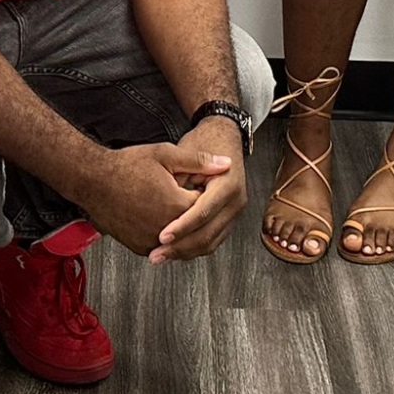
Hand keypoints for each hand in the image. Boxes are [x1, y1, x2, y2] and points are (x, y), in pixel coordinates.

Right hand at [78, 142, 223, 256]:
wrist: (93, 180)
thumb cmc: (127, 165)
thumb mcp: (165, 155)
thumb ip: (199, 162)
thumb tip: (226, 164)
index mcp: (178, 205)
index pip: (205, 204)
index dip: (201, 191)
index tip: (195, 181)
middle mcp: (168, 229)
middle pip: (194, 225)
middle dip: (193, 210)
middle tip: (179, 191)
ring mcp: (153, 241)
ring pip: (179, 238)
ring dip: (181, 225)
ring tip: (167, 202)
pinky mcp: (141, 247)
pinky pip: (162, 244)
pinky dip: (165, 235)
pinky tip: (158, 216)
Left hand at [149, 119, 247, 263]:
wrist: (223, 137)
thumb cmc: (203, 142)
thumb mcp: (187, 154)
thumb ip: (179, 180)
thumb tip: (165, 204)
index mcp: (228, 184)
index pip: (202, 213)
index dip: (181, 227)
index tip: (161, 237)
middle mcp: (236, 202)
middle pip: (208, 234)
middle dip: (180, 247)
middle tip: (156, 254)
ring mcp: (234, 213)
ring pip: (210, 242)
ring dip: (185, 252)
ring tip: (161, 256)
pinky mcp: (228, 219)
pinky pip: (211, 240)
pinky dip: (192, 248)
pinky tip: (173, 250)